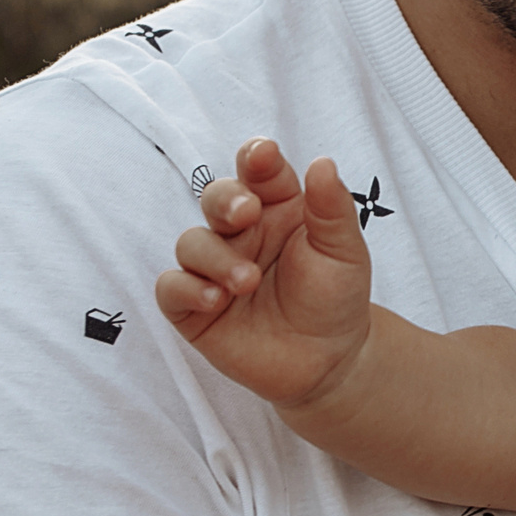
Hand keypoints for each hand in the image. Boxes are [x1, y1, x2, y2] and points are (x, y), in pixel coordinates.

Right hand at [154, 138, 374, 408]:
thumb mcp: (344, 251)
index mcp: (277, 209)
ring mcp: (214, 268)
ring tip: (247, 282)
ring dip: (215, 257)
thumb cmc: (335, 297)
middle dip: (225, 199)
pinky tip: (216, 300)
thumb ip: (331, 208)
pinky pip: (172, 287)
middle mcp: (241, 233)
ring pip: (191, 242)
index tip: (262, 155)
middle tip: (245, 214)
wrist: (330, 360)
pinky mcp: (195, 307)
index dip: (256, 158)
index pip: (259, 172)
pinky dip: (187, 289)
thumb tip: (322, 162)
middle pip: (215, 197)